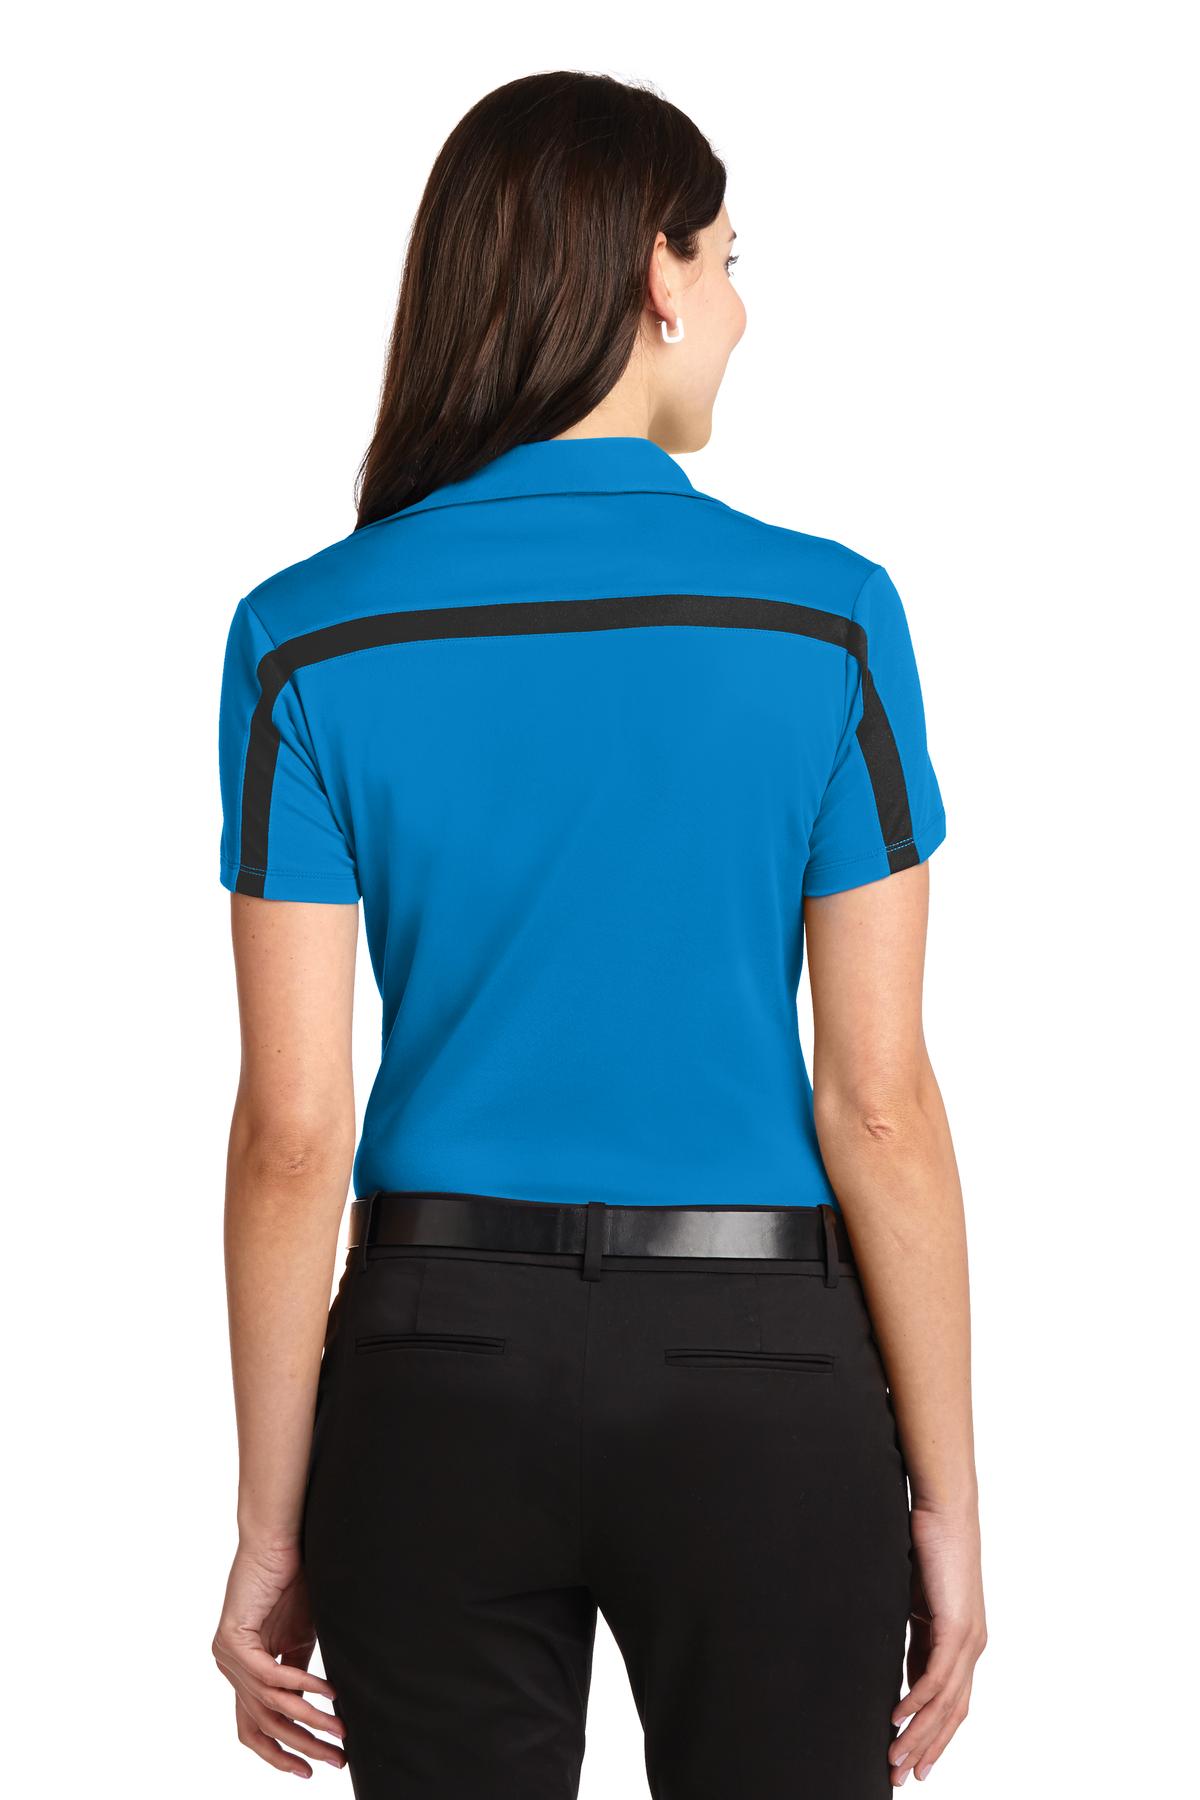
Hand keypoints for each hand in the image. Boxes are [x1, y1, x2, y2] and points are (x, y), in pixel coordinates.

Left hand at [212, 1538, 346, 1777]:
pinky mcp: (231, 1639)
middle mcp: (230, 1667)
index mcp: (243, 1669)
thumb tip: (317, 1708)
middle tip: (335, 1759)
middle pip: (262, 1726)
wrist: (280, 1540)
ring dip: (308, 1720)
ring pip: (268, 1706)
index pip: (254, 1727)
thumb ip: (297, 1672)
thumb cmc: (292, 1579)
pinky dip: (299, 1686)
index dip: (280, 1753)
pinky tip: (326, 1692)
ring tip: (339, 1729)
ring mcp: (226, 1655)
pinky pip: (268, 1676)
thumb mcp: (298, 1638)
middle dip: (301, 1746)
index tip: (310, 1770)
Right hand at [888, 1499, 986, 1784]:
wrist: (945, 1511)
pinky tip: (897, 1718)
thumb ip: (916, 1637)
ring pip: (945, 1703)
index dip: (931, 1735)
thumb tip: (903, 1669)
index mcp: (962, 1643)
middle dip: (926, 1748)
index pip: (950, 1703)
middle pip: (952, 1713)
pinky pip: (936, 1677)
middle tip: (902, 1776)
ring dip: (918, 1734)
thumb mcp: (917, 1602)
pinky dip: (916, 1701)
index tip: (911, 1761)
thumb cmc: (930, 1546)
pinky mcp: (956, 1626)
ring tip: (894, 1757)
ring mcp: (968, 1639)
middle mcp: (972, 1647)